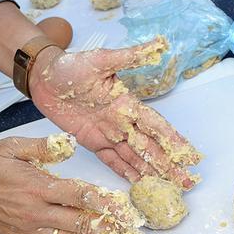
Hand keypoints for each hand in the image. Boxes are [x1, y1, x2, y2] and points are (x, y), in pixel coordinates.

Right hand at [0, 134, 145, 233]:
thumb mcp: (11, 147)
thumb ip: (42, 147)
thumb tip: (69, 144)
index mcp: (37, 186)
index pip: (80, 196)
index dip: (107, 204)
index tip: (127, 211)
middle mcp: (36, 211)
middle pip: (81, 223)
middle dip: (110, 231)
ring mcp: (29, 229)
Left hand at [28, 38, 202, 189]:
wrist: (43, 77)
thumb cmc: (71, 65)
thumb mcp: (101, 59)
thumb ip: (130, 56)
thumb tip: (160, 44)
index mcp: (127, 103)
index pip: (155, 125)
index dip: (173, 141)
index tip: (190, 155)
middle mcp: (121, 121)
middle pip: (149, 146)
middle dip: (168, 165)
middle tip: (186, 183)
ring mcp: (108, 133)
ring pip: (134, 157)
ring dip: (151, 173)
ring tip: (168, 190)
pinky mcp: (92, 141)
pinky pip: (112, 160)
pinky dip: (125, 172)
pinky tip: (139, 185)